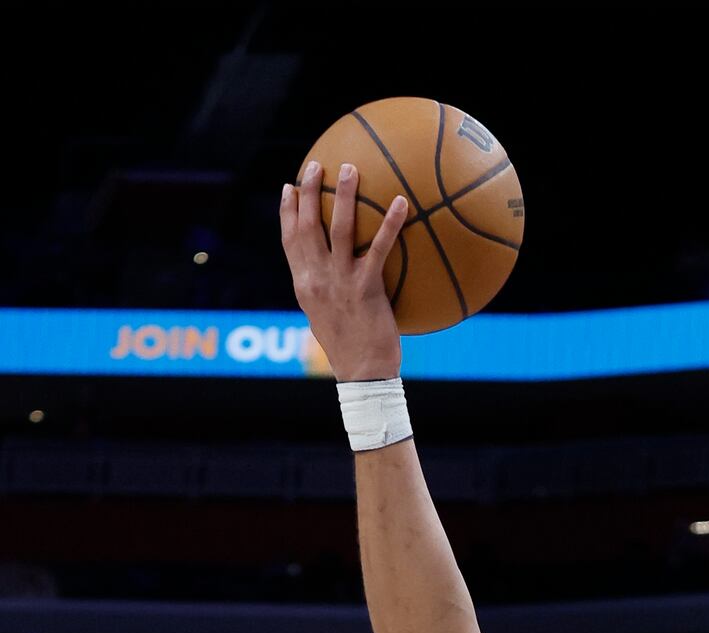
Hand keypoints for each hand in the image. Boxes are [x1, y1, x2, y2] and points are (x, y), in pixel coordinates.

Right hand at [278, 160, 406, 382]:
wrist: (361, 370)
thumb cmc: (350, 347)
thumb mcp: (326, 316)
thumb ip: (325, 291)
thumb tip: (335, 275)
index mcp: (304, 284)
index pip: (289, 241)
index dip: (287, 212)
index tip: (289, 187)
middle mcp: (315, 278)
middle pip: (307, 226)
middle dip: (309, 191)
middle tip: (316, 164)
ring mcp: (339, 281)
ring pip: (337, 229)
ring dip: (344, 195)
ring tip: (351, 168)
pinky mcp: (366, 288)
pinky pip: (378, 249)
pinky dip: (389, 224)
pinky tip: (401, 203)